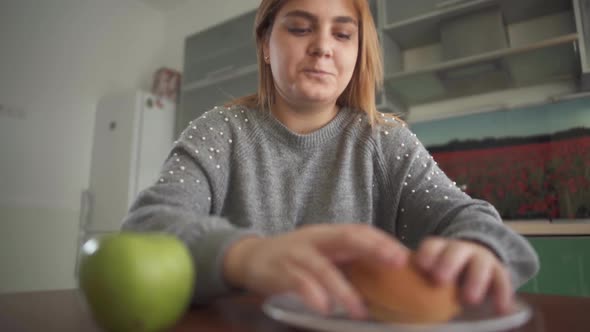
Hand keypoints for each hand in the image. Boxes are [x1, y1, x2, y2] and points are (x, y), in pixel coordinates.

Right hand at [223, 224, 409, 318]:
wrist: (250, 256)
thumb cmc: (294, 258)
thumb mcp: (321, 253)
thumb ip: (346, 260)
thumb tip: (385, 276)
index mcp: (328, 235)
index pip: (359, 231)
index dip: (382, 241)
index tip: (405, 256)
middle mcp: (315, 240)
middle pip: (347, 238)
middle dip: (373, 249)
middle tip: (397, 263)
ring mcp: (296, 254)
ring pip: (323, 268)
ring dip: (343, 290)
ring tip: (359, 311)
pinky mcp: (278, 271)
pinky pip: (297, 282)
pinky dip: (312, 294)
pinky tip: (324, 308)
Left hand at [414, 237, 512, 313]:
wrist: (474, 260)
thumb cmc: (442, 272)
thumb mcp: (430, 271)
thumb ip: (416, 280)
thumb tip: (392, 302)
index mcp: (439, 249)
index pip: (432, 246)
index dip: (427, 253)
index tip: (421, 265)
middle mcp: (460, 250)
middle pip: (455, 252)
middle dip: (447, 263)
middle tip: (440, 279)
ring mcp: (481, 258)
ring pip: (480, 264)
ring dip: (475, 280)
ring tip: (470, 299)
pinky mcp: (498, 270)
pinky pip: (502, 280)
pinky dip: (503, 294)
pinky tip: (502, 309)